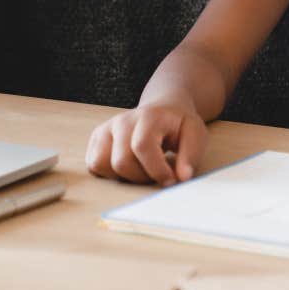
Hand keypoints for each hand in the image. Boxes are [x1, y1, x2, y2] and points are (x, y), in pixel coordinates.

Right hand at [85, 100, 207, 185]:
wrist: (163, 109)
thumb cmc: (178, 124)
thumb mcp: (195, 134)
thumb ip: (190, 155)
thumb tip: (182, 177)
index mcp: (148, 117)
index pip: (142, 146)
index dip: (156, 170)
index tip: (171, 180)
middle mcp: (122, 121)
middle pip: (121, 161)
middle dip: (142, 176)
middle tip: (158, 173)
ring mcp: (107, 128)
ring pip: (101, 164)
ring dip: (123, 176)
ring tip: (142, 168)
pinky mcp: (97, 138)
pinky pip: (93, 164)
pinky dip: (109, 173)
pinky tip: (129, 165)